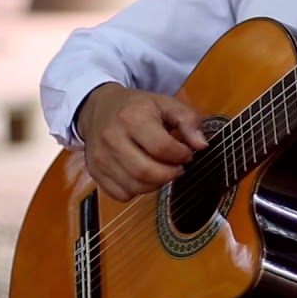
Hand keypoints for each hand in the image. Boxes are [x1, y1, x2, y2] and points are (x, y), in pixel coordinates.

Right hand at [76, 83, 208, 201]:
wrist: (98, 107)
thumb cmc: (137, 107)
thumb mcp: (166, 104)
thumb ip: (189, 120)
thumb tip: (202, 145)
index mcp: (132, 117)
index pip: (162, 148)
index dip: (181, 155)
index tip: (187, 153)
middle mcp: (111, 138)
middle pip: (146, 172)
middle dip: (170, 174)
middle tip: (178, 168)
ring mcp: (100, 157)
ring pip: (135, 186)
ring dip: (156, 184)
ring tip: (163, 171)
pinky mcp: (94, 171)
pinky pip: (121, 194)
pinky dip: (138, 190)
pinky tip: (144, 176)